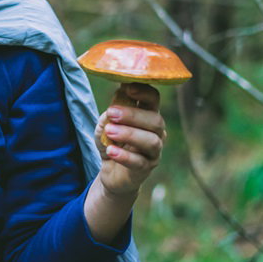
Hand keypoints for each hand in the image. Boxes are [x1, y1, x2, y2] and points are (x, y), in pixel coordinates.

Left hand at [94, 82, 165, 198]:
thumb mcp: (106, 124)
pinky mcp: (146, 169)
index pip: (154, 100)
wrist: (110, 172)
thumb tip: (118, 97)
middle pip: (155, 120)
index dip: (144, 93)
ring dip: (129, 134)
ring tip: (109, 132)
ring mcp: (153, 152)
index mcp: (147, 116)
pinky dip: (124, 156)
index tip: (128, 89)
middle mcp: (156, 133)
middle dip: (133, 115)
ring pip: (151, 141)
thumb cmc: (111, 142)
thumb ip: (112, 113)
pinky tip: (110, 151)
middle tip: (112, 113)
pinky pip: (140, 162)